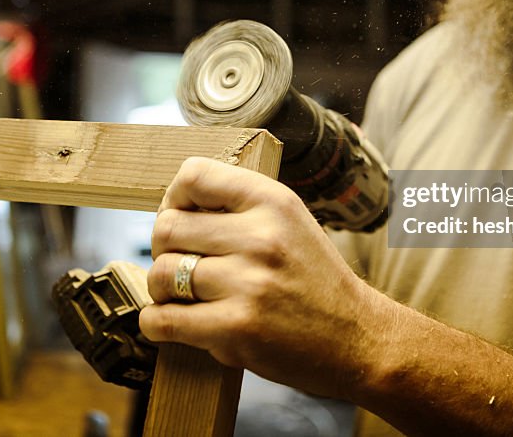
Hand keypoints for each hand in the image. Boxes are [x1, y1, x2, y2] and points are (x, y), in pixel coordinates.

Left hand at [139, 156, 383, 399]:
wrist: (358, 338)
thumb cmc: (315, 280)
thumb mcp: (290, 223)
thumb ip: (241, 207)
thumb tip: (174, 205)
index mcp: (274, 202)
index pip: (194, 175)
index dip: (174, 197)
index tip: (180, 218)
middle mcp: (261, 236)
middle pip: (167, 226)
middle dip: (162, 248)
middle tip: (178, 264)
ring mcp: (248, 283)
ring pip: (160, 274)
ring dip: (160, 290)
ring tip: (181, 298)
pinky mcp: (236, 328)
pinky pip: (162, 319)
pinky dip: (155, 324)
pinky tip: (168, 324)